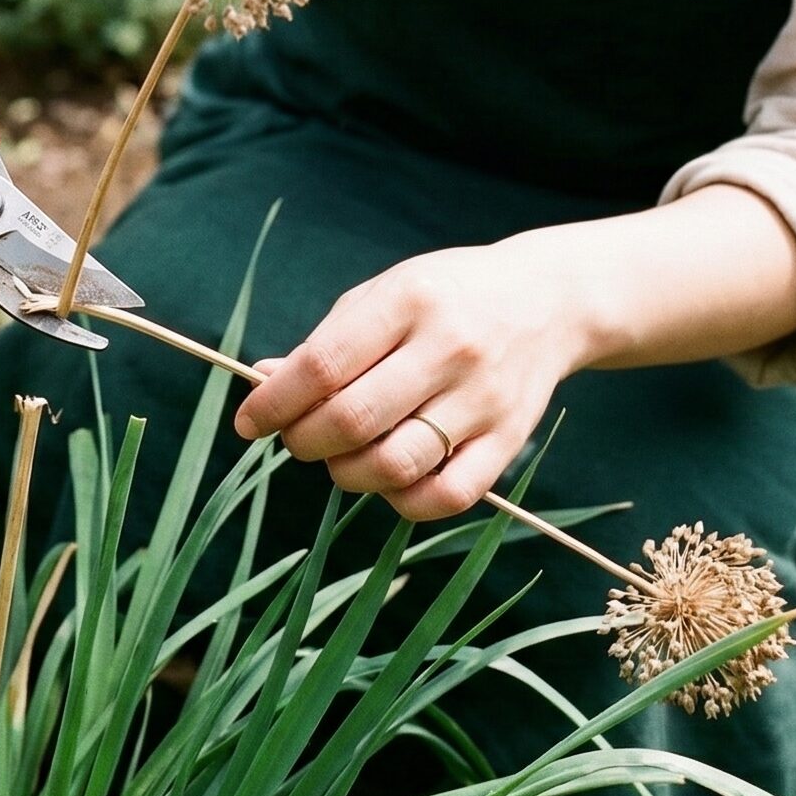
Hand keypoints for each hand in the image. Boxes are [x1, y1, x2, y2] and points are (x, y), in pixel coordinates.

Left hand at [231, 241, 590, 520]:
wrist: (547, 301)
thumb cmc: (443, 298)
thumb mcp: (382, 295)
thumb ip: (324, 343)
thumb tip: (263, 382)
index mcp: (407, 301)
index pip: (323, 366)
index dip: (274, 403)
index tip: (248, 421)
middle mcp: (449, 349)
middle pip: (353, 420)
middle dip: (303, 441)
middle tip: (294, 438)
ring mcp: (483, 399)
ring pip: (394, 465)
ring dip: (346, 474)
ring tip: (337, 457)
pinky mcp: (508, 440)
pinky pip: (447, 496)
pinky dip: (402, 500)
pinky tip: (386, 479)